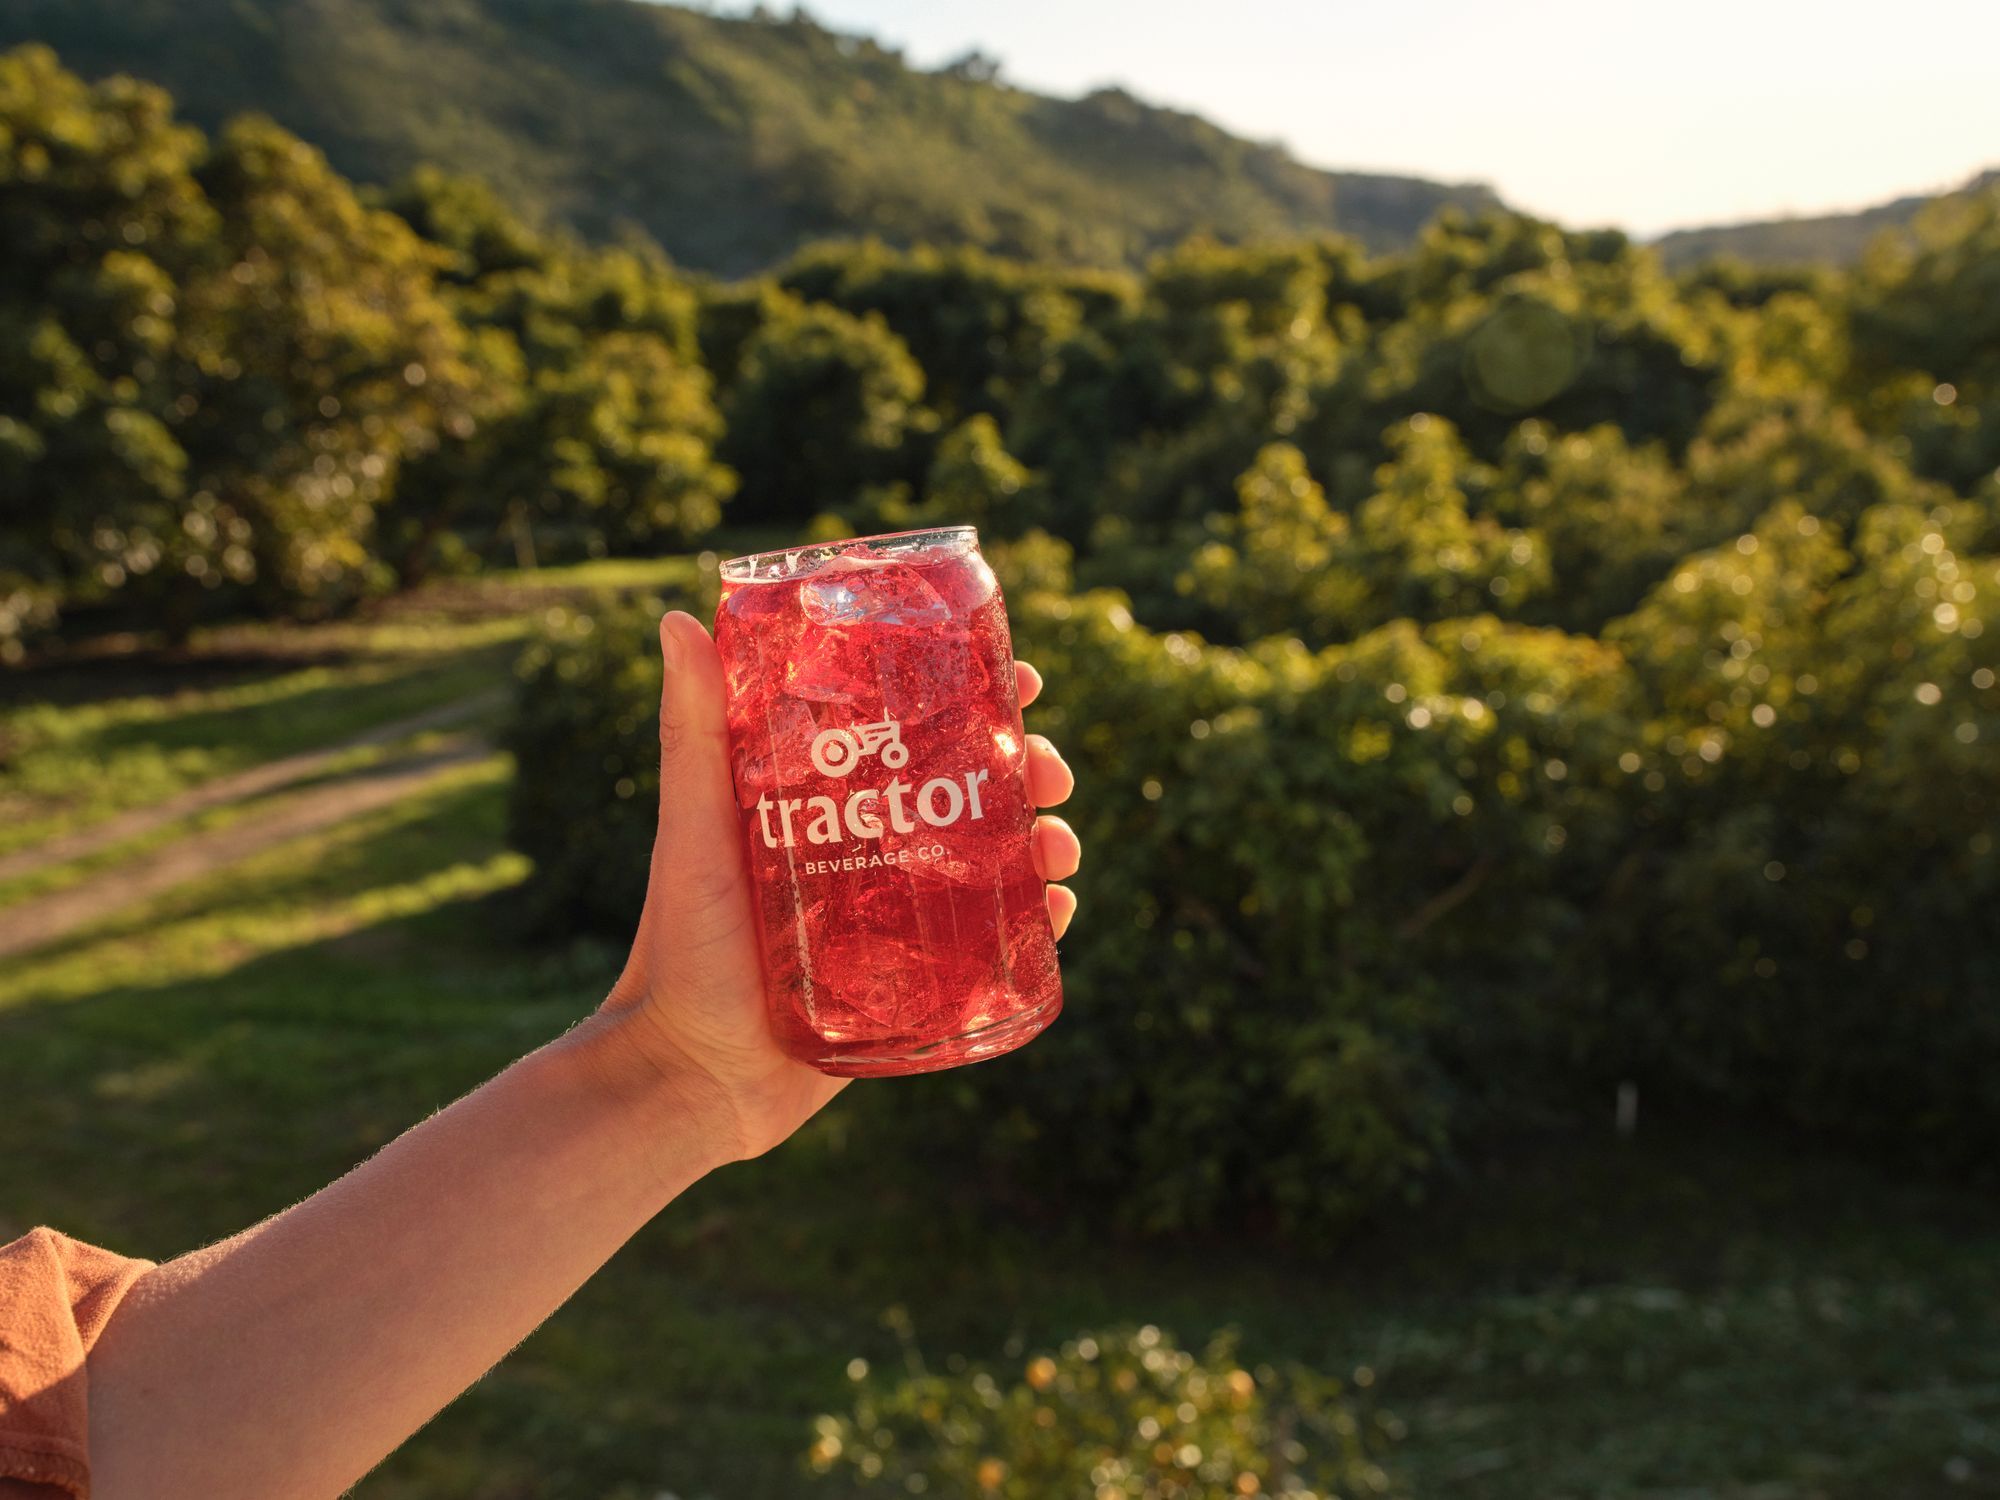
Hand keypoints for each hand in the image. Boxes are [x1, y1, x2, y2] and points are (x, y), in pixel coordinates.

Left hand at [597, 611, 1080, 1163]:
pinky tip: (1058, 908)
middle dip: (1030, 768)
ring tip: (1059, 847)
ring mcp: (903, 915)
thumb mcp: (694, 826)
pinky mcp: (922, 982)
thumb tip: (677, 618)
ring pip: (999, 860)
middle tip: (1050, 772)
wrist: (689, 1078)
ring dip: (1046, 840)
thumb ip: (693, 731)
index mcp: (831, 797)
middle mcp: (874, 846)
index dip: (979, 693)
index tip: (1024, 675)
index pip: (916, 725)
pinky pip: (997, 942)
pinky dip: (1039, 918)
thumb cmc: (680, 945)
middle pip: (975, 787)